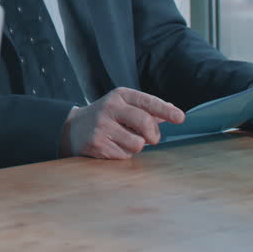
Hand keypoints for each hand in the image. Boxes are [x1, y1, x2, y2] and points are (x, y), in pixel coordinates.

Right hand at [60, 88, 184, 158]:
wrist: (72, 129)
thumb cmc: (105, 116)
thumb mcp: (123, 106)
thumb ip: (146, 108)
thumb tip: (172, 110)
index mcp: (120, 96)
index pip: (148, 101)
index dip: (166, 110)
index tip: (180, 117)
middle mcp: (110, 108)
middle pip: (145, 123)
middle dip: (153, 135)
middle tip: (151, 138)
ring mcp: (102, 126)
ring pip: (137, 144)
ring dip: (136, 146)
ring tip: (124, 140)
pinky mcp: (98, 144)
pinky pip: (124, 155)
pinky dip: (123, 153)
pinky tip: (112, 146)